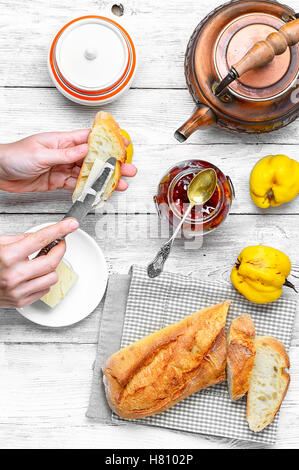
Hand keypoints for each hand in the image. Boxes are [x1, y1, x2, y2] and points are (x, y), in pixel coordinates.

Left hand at [0, 130, 136, 192]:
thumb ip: (65, 154)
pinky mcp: (57, 182)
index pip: (89, 139)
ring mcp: (62, 168)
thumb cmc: (14, 155)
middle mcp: (64, 154)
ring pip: (88, 174)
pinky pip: (76, 186)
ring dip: (104, 180)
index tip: (122, 145)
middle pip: (94, 159)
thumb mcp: (41, 154)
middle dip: (112, 164)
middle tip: (128, 169)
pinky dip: (88, 190)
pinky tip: (98, 192)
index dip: (107, 142)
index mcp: (62, 141)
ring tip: (119, 184)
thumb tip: (85, 150)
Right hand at [0, 218, 78, 307]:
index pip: (41, 239)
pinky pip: (44, 290)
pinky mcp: (20, 301)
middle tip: (59, 243)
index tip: (71, 225)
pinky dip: (44, 280)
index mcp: (7, 256)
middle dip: (60, 249)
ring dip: (52, 266)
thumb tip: (41, 237)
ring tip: (43, 259)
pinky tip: (35, 273)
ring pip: (52, 277)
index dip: (60, 230)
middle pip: (52, 261)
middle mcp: (14, 275)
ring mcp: (17, 290)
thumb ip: (20, 239)